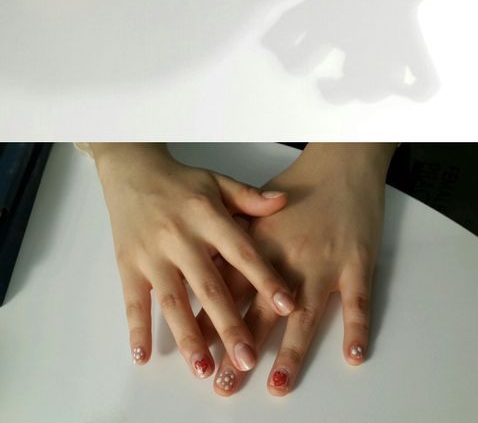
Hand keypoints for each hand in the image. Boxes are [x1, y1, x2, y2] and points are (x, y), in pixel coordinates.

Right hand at [93, 144, 294, 379]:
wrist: (131, 169)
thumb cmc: (181, 182)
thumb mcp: (217, 181)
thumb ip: (249, 197)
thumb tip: (283, 201)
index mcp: (208, 216)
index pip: (242, 251)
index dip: (265, 279)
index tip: (288, 307)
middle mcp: (181, 237)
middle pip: (209, 286)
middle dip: (229, 326)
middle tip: (247, 360)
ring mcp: (153, 254)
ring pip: (173, 301)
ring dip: (188, 337)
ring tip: (204, 370)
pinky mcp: (128, 265)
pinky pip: (133, 302)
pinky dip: (136, 331)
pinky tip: (143, 357)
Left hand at [196, 143, 392, 395]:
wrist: (341, 160)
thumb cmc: (299, 184)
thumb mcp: (256, 205)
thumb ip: (230, 238)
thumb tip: (203, 265)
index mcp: (258, 242)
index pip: (227, 289)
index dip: (210, 321)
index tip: (195, 351)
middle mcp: (287, 256)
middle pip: (260, 310)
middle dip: (241, 348)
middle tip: (225, 384)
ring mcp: (323, 261)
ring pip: (305, 313)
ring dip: (291, 351)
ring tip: (278, 383)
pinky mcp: (356, 262)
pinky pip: (358, 301)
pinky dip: (357, 328)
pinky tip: (354, 355)